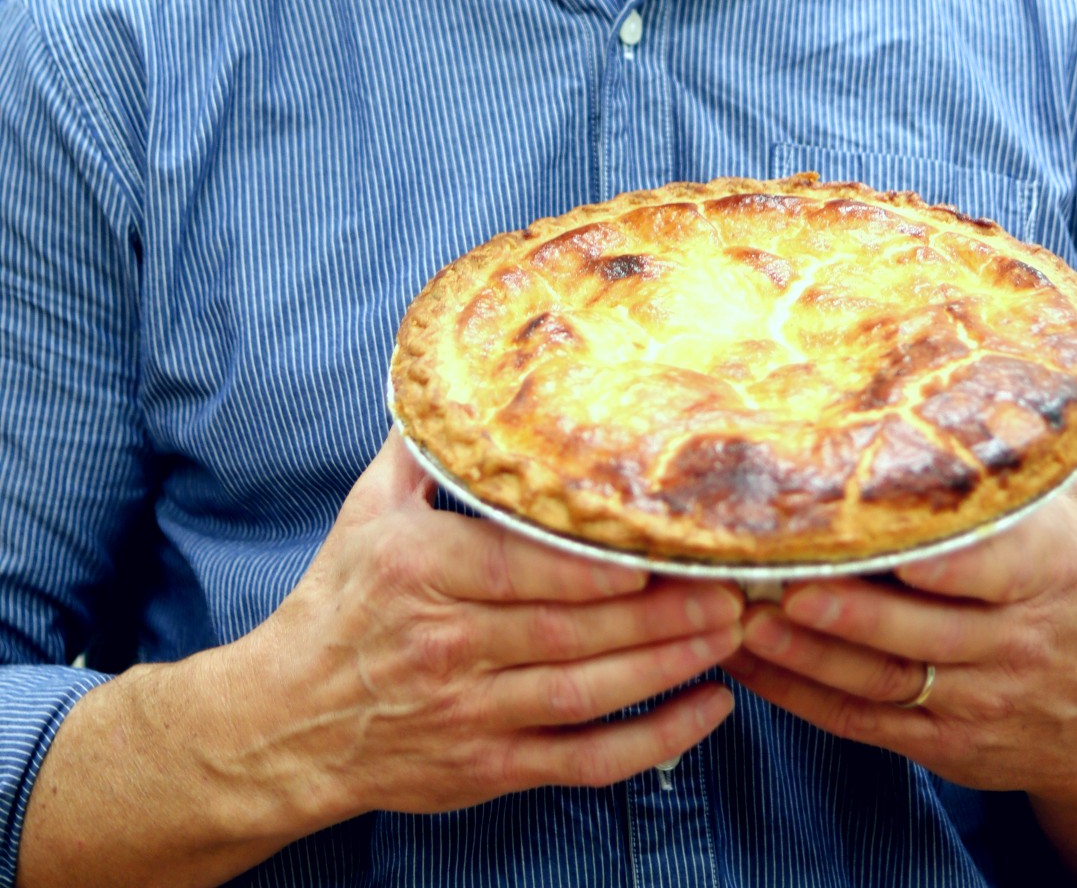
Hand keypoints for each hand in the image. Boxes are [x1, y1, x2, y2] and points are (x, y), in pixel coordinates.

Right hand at [248, 433, 740, 828]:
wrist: (283, 722)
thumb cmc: (339, 602)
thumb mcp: (367, 511)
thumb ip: (423, 446)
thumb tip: (465, 371)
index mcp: (419, 571)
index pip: (514, 568)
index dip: (587, 569)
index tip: (650, 554)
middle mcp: (446, 645)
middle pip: (568, 631)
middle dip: (658, 613)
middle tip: (730, 587)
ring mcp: (471, 713)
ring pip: (587, 693)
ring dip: (668, 666)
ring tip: (730, 633)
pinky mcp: (488, 769)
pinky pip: (584, 761)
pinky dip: (652, 742)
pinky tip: (707, 711)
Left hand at [722, 469, 1076, 878]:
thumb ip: (1034, 444)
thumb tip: (1000, 353)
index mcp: (1046, 576)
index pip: (984, 568)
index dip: (929, 563)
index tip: (871, 540)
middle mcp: (1014, 643)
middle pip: (919, 631)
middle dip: (845, 610)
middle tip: (775, 578)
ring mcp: (978, 700)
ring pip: (882, 682)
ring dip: (807, 655)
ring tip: (741, 619)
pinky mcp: (945, 744)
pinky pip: (864, 724)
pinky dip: (802, 697)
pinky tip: (749, 664)